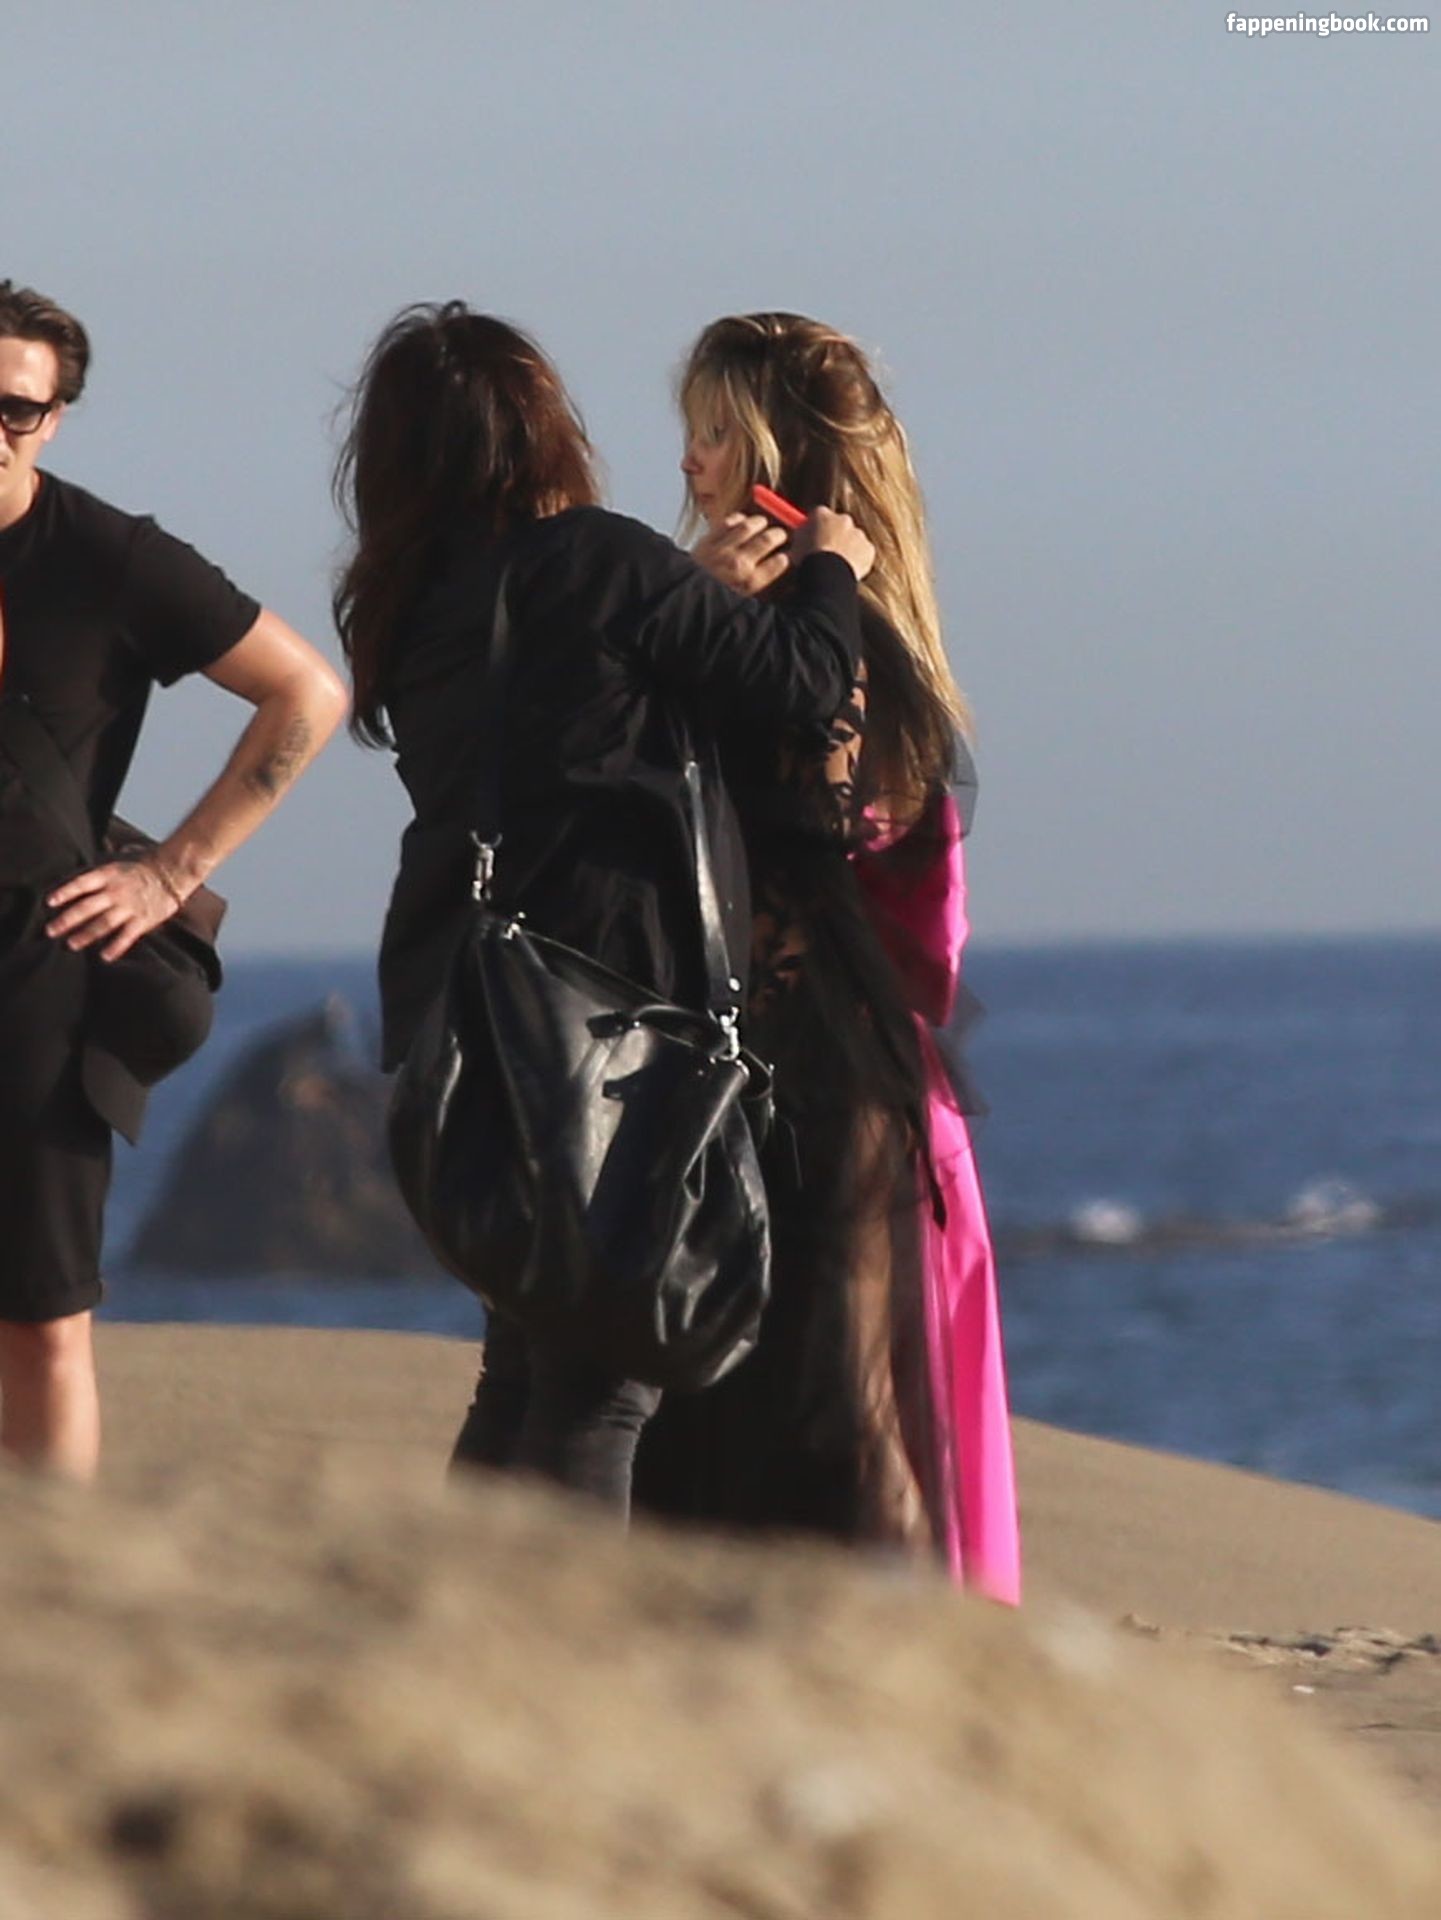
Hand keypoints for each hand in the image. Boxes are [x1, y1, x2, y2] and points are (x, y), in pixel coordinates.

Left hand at [46, 855, 186, 961]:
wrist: (172, 872)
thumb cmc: (142, 869)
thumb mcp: (117, 866)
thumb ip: (98, 877)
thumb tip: (77, 887)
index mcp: (108, 876)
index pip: (82, 884)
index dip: (65, 892)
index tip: (50, 902)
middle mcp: (116, 891)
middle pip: (87, 907)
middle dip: (67, 920)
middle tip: (51, 931)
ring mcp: (129, 907)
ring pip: (103, 923)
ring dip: (86, 935)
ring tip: (71, 944)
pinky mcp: (143, 920)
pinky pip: (127, 936)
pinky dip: (116, 947)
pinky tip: (104, 956)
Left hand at [693, 513, 790, 595]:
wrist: (682, 600)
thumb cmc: (712, 604)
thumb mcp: (741, 603)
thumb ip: (759, 589)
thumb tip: (779, 581)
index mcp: (750, 584)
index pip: (779, 562)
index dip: (786, 556)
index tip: (787, 554)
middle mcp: (739, 564)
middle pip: (768, 540)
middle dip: (779, 535)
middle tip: (781, 535)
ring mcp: (722, 550)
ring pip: (749, 526)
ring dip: (760, 522)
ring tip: (764, 523)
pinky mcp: (707, 540)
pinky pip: (728, 521)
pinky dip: (737, 519)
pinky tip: (741, 521)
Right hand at [790, 506, 874, 581]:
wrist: (828, 574)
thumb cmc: (807, 561)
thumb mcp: (795, 546)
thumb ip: (800, 537)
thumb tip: (799, 538)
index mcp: (821, 514)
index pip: (818, 516)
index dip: (816, 528)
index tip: (814, 538)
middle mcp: (842, 518)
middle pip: (839, 525)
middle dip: (835, 536)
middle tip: (827, 553)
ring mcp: (857, 533)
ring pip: (853, 540)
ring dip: (847, 549)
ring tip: (836, 567)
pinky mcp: (868, 548)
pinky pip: (863, 553)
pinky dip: (858, 560)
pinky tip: (847, 571)